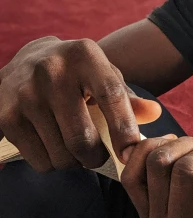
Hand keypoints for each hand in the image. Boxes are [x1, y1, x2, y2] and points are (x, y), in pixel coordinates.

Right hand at [0, 37, 160, 171]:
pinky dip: (52, 162)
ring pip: (61, 154)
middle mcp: (52, 70)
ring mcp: (26, 94)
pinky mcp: (6, 115)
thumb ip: (127, 96)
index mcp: (85, 55)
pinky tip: (52, 144)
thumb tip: (154, 113)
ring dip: (73, 161)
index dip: (123, 128)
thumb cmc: (76, 72)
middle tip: (98, 155)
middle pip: (83, 138)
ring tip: (74, 146)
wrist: (25, 61)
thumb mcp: (103, 74)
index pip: (111, 95)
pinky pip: (39, 160)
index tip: (130, 152)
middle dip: (96, 157)